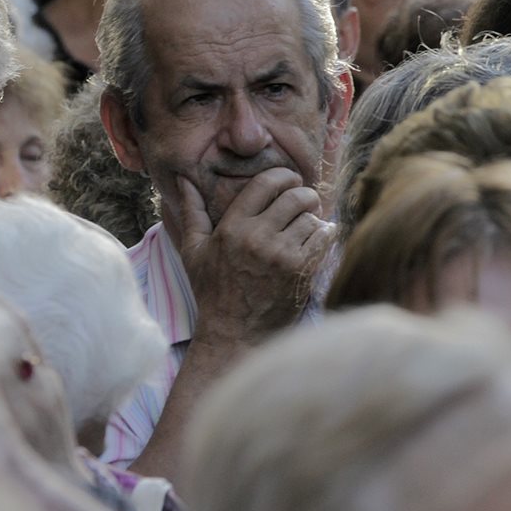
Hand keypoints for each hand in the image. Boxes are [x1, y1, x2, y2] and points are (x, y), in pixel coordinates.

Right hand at [175, 168, 333, 348]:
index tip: (289, 180)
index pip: (265, 183)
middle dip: (304, 195)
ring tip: (306, 226)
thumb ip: (192, 212)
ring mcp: (282, 255)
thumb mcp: (194, 251)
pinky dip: (325, 234)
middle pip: (295, 196)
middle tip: (304, 201)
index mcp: (232, 228)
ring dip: (313, 218)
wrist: (235, 334)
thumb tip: (185, 180)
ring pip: (311, 217)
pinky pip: (324, 237)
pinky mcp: (301, 271)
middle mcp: (258, 237)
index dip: (283, 176)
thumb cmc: (212, 292)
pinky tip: (318, 237)